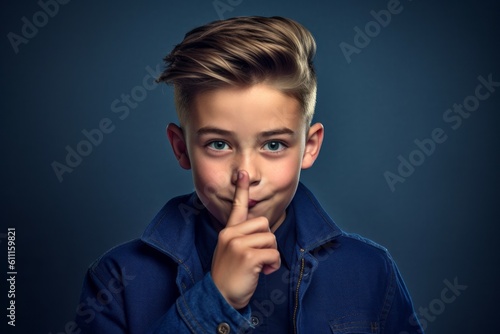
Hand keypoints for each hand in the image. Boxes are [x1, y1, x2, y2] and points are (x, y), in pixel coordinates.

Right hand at [211, 171, 280, 309]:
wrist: (219, 298)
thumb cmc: (229, 277)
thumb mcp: (230, 252)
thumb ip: (242, 238)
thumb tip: (263, 233)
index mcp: (227, 232)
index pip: (236, 207)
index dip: (241, 189)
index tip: (243, 173)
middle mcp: (231, 234)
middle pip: (263, 223)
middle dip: (267, 240)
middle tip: (259, 256)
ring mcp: (238, 244)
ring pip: (270, 238)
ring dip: (271, 254)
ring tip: (260, 266)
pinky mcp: (247, 256)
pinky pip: (273, 253)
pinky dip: (273, 265)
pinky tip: (263, 272)